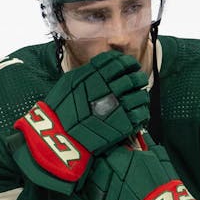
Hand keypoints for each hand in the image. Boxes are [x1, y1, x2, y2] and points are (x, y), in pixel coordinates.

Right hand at [10, 50, 149, 192]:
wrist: (57, 137)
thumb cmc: (59, 110)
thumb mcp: (69, 82)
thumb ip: (88, 72)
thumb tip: (101, 67)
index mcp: (96, 75)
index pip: (120, 62)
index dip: (127, 63)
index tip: (129, 66)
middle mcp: (109, 87)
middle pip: (134, 77)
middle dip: (138, 79)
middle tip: (137, 82)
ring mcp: (118, 106)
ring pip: (141, 96)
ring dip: (141, 97)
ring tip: (137, 100)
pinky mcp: (123, 124)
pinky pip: (141, 114)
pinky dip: (142, 114)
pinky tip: (136, 115)